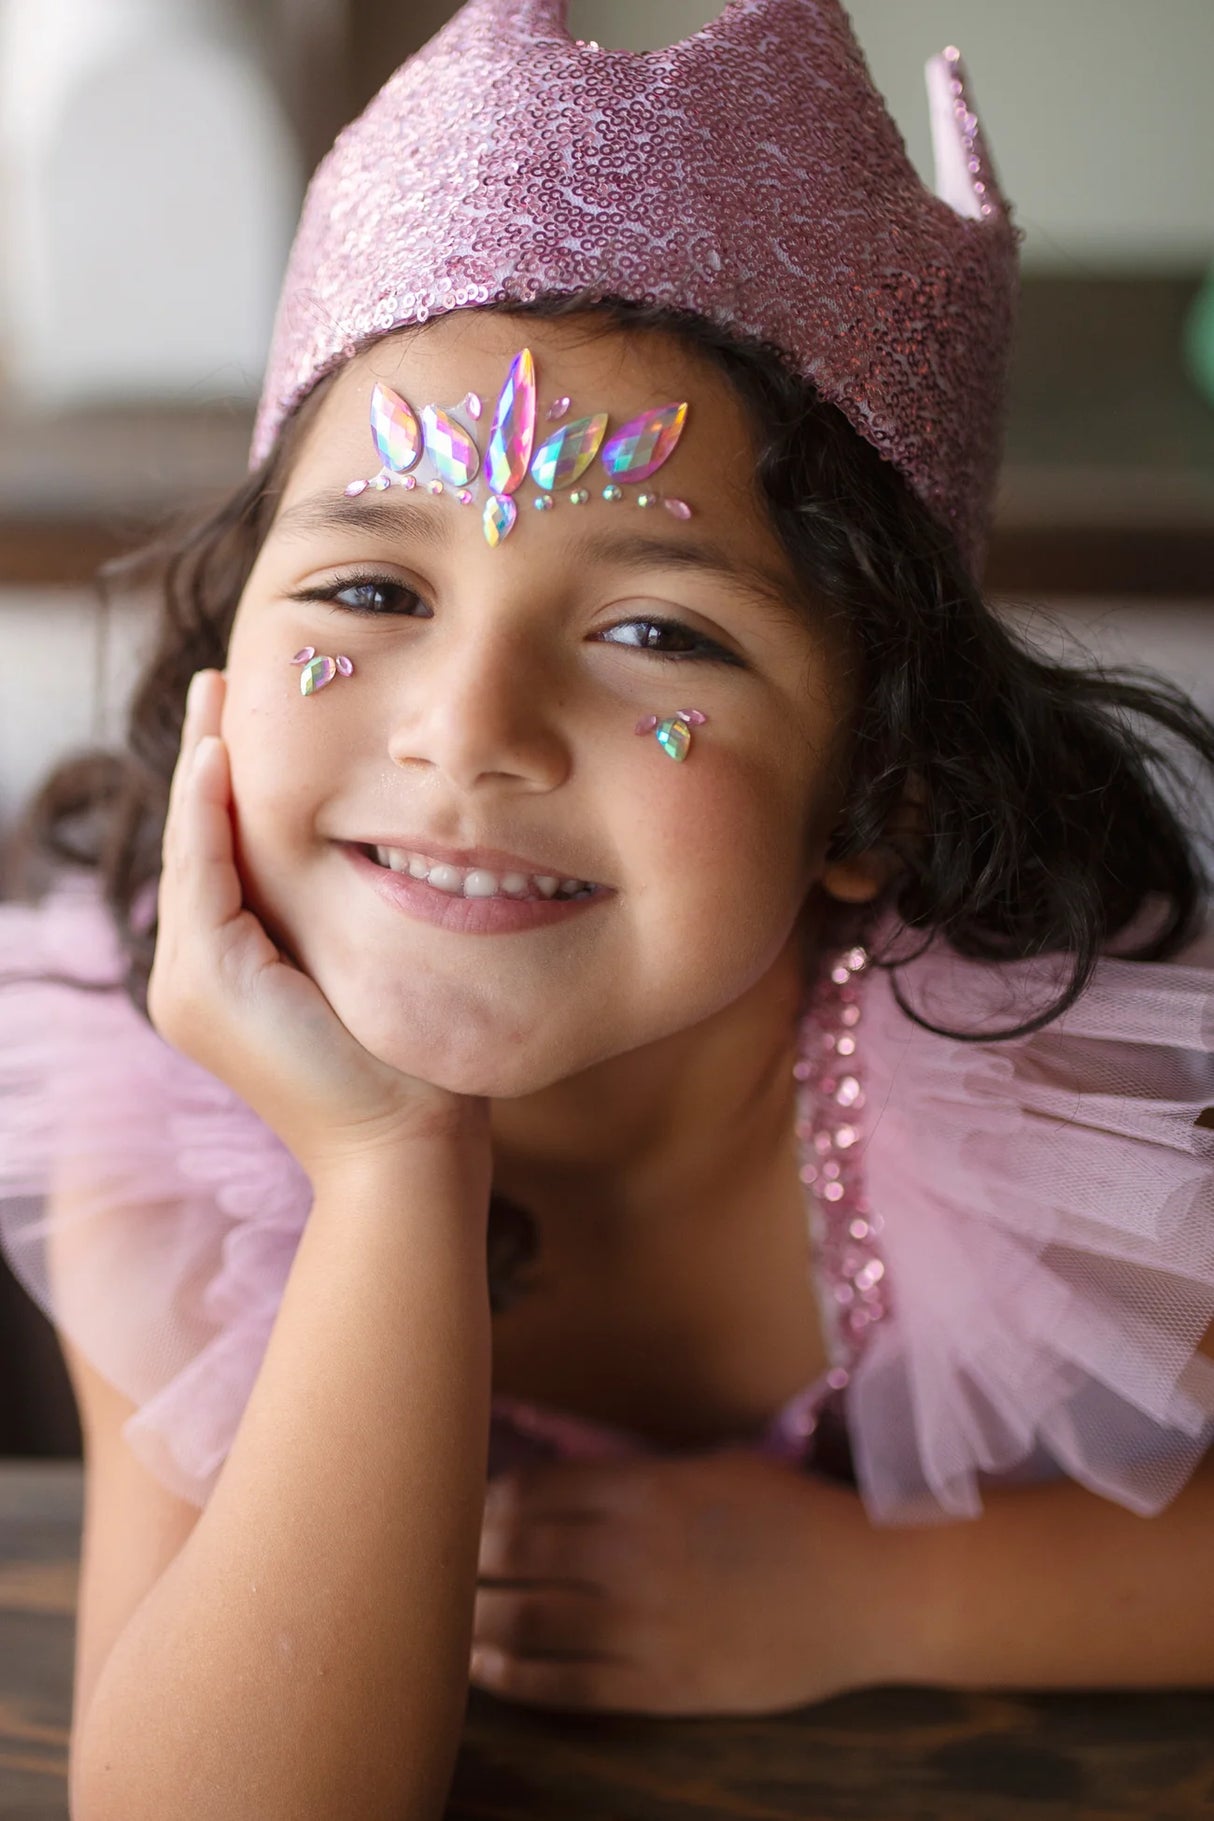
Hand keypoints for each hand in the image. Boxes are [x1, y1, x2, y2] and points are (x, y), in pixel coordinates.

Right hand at [148, 669, 484, 1178]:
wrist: (405, 1146)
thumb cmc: (413, 1069)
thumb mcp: (374, 968)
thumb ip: (348, 914)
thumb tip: (389, 839)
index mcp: (232, 974)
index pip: (225, 857)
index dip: (230, 785)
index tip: (248, 716)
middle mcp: (195, 977)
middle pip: (199, 842)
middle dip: (209, 756)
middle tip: (223, 679)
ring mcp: (191, 984)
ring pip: (194, 849)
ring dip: (205, 764)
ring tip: (217, 692)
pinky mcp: (209, 984)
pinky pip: (204, 874)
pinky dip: (209, 811)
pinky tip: (220, 753)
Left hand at [471, 1449, 886, 1715]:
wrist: (869, 1591)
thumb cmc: (794, 1517)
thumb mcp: (713, 1469)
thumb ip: (636, 1477)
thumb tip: (557, 1485)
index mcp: (647, 1490)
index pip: (533, 1488)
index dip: (483, 1496)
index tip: (457, 1499)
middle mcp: (634, 1554)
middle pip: (515, 1550)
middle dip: (463, 1553)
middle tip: (428, 1554)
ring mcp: (645, 1624)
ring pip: (528, 1619)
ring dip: (473, 1615)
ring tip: (434, 1616)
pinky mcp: (662, 1684)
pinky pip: (566, 1685)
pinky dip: (512, 1675)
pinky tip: (481, 1666)